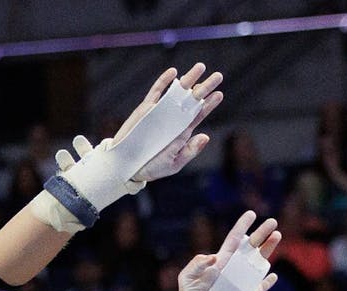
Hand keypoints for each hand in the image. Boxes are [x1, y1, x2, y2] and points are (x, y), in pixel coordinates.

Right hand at [51, 64, 220, 211]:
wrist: (127, 167)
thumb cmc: (152, 167)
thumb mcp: (173, 164)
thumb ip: (189, 151)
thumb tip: (205, 137)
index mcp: (182, 132)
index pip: (199, 114)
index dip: (209, 104)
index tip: (218, 94)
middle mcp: (174, 119)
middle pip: (192, 100)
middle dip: (205, 87)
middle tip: (218, 76)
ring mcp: (160, 112)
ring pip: (177, 92)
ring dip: (188, 79)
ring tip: (200, 67)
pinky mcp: (146, 109)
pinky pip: (156, 93)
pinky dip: (163, 82)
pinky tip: (173, 73)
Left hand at [166, 211, 280, 290]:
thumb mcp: (186, 278)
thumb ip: (196, 265)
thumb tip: (214, 258)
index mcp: (221, 262)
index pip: (234, 240)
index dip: (242, 226)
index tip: (251, 213)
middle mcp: (233, 269)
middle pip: (251, 247)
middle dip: (261, 233)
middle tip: (272, 221)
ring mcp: (242, 282)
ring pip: (259, 262)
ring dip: (269, 249)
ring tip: (277, 235)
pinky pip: (261, 287)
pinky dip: (268, 282)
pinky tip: (274, 276)